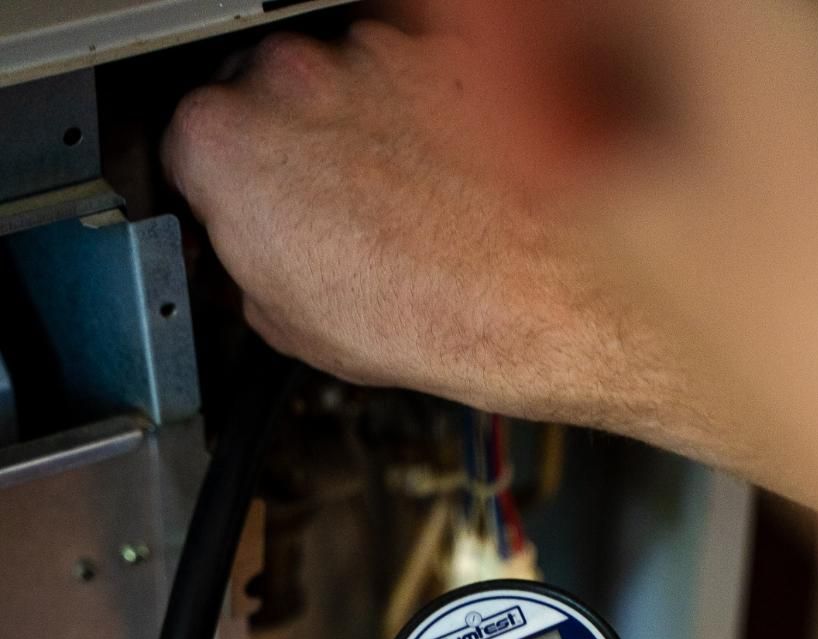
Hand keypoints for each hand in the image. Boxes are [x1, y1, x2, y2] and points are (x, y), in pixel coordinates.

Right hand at [161, 23, 746, 462]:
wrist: (541, 293)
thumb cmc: (431, 314)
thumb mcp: (295, 327)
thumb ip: (251, 265)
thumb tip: (258, 262)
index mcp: (226, 144)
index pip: (188, 148)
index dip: (222, 193)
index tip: (248, 218)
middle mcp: (289, 74)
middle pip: (264, 99)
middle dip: (294, 152)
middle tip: (336, 220)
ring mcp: (369, 51)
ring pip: (343, 83)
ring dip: (363, 131)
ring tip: (406, 208)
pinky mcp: (441, 43)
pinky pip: (415, 73)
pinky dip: (426, 115)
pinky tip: (447, 181)